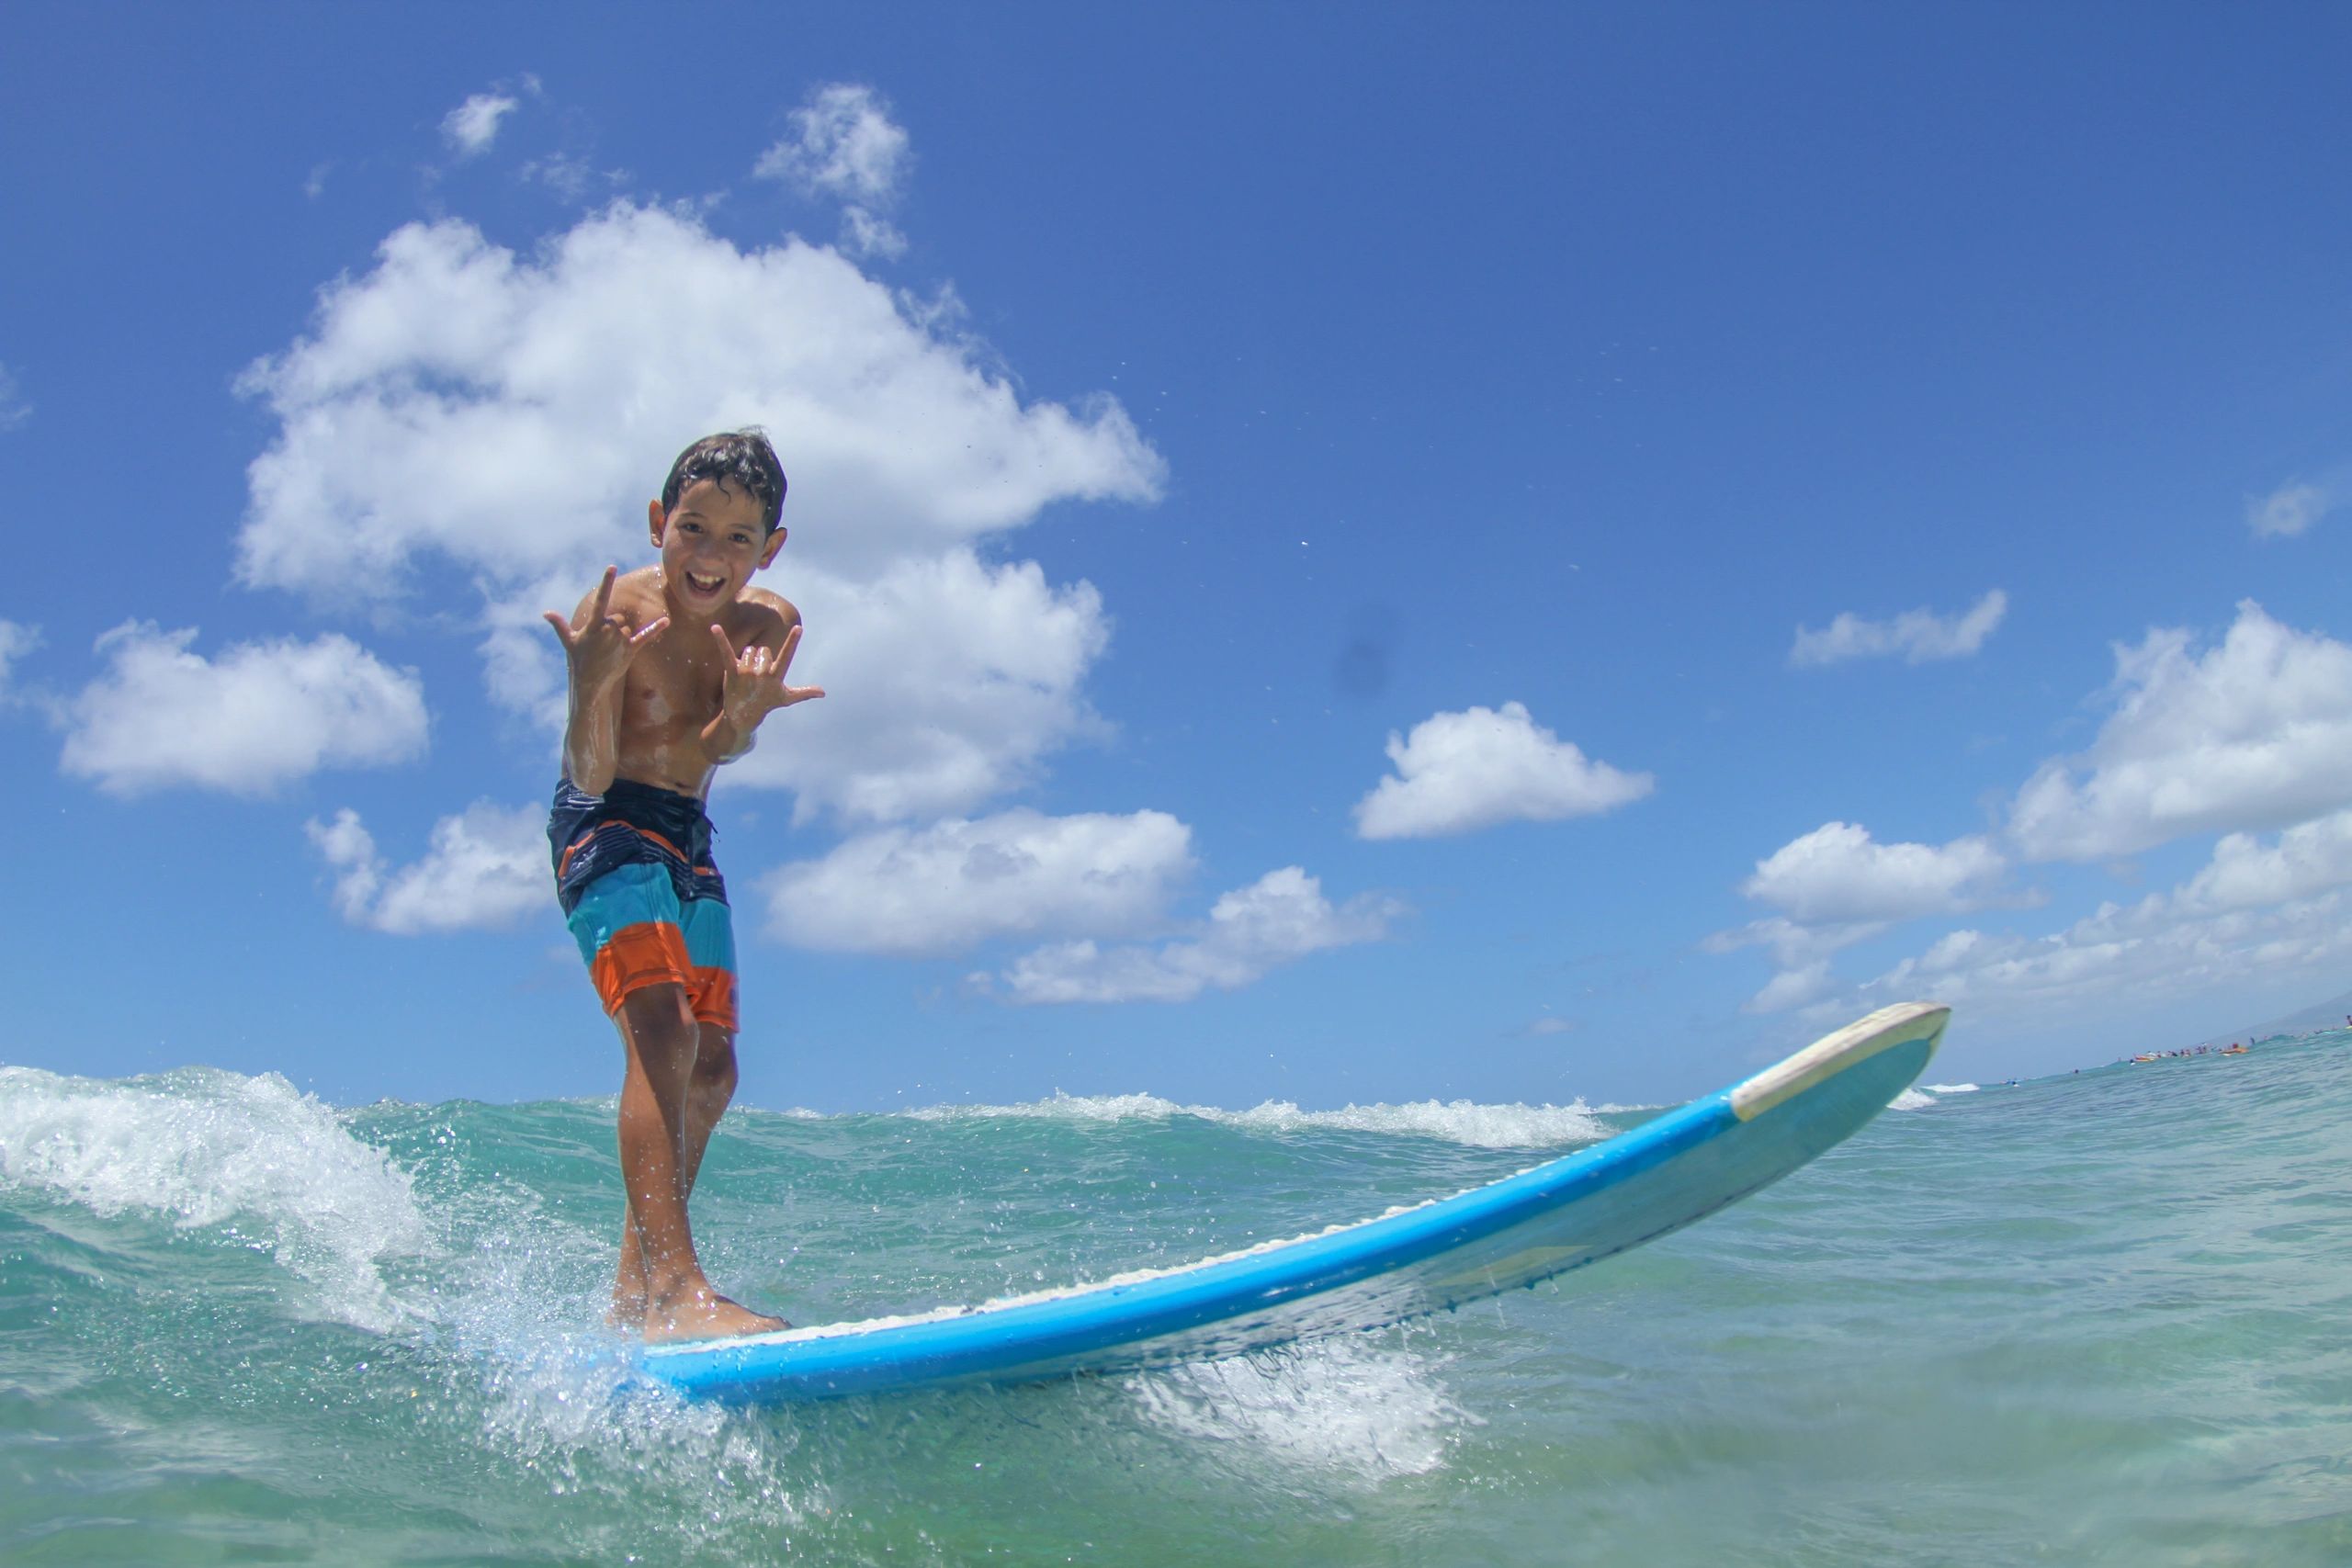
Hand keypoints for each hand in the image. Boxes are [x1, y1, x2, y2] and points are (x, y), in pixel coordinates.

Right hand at [543, 567, 668, 691]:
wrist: (590, 681)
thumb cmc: (579, 659)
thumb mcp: (568, 641)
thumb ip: (560, 625)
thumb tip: (545, 612)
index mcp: (594, 624)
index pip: (601, 598)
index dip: (606, 582)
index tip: (612, 566)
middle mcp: (609, 630)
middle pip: (617, 618)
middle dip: (611, 627)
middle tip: (601, 643)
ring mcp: (620, 640)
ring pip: (626, 628)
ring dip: (619, 636)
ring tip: (608, 650)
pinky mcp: (630, 649)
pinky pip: (645, 636)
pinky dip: (655, 629)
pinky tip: (666, 621)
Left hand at [712, 623, 824, 728]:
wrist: (743, 717)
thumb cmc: (767, 704)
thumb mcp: (787, 698)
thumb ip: (805, 692)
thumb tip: (823, 693)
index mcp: (776, 677)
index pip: (787, 656)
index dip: (793, 642)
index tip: (798, 628)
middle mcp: (762, 673)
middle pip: (763, 650)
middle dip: (761, 658)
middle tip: (757, 677)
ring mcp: (746, 673)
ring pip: (749, 651)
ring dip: (748, 659)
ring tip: (747, 676)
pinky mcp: (731, 672)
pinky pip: (726, 652)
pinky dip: (720, 639)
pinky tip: (714, 627)